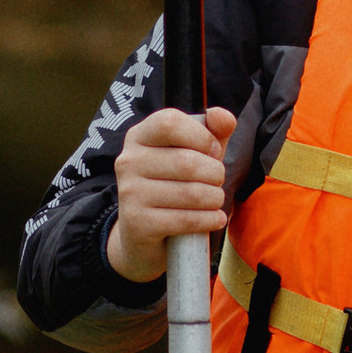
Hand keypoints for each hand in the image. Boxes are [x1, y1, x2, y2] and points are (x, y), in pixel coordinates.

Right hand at [107, 104, 237, 282]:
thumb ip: (213, 132)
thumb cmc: (174, 186)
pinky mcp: (138, 223)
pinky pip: (186, 219)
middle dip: (215, 174)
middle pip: (187, 161)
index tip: (213, 151)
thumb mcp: (195, 154)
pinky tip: (214, 219)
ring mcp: (130, 193)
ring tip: (215, 201)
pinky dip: (209, 220)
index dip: (201, 136)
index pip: (169, 122)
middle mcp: (128, 161)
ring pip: (191, 193)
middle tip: (217, 182)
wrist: (143, 235)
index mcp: (139, 136)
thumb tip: (223, 117)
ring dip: (215, 199)